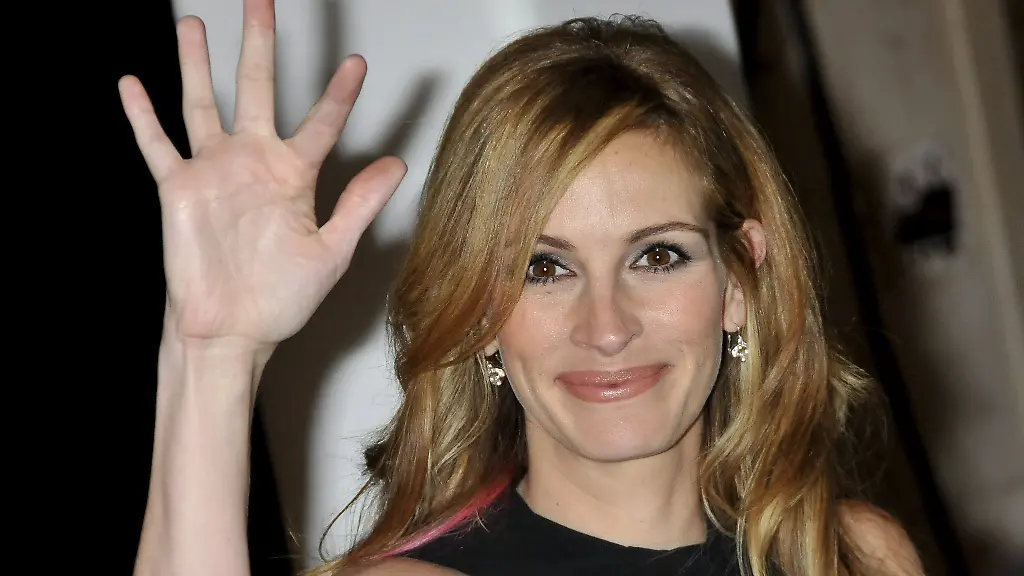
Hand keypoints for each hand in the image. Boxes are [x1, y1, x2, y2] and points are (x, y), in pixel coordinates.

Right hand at [119, 0, 405, 345]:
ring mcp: (214, 171)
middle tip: (261, 1)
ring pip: (202, 103)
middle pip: (257, 89)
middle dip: (259, 45)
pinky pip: (157, 145)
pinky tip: (131, 82)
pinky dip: (141, 116)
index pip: (321, 123)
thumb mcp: (332, 251)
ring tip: (194, 22)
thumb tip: (397, 164)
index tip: (357, 64)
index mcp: (295, 176)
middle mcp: (254, 163)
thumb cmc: (282, 298)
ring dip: (196, 63)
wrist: (234, 330)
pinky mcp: (178, 189)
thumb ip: (360, 204)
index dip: (339, 94)